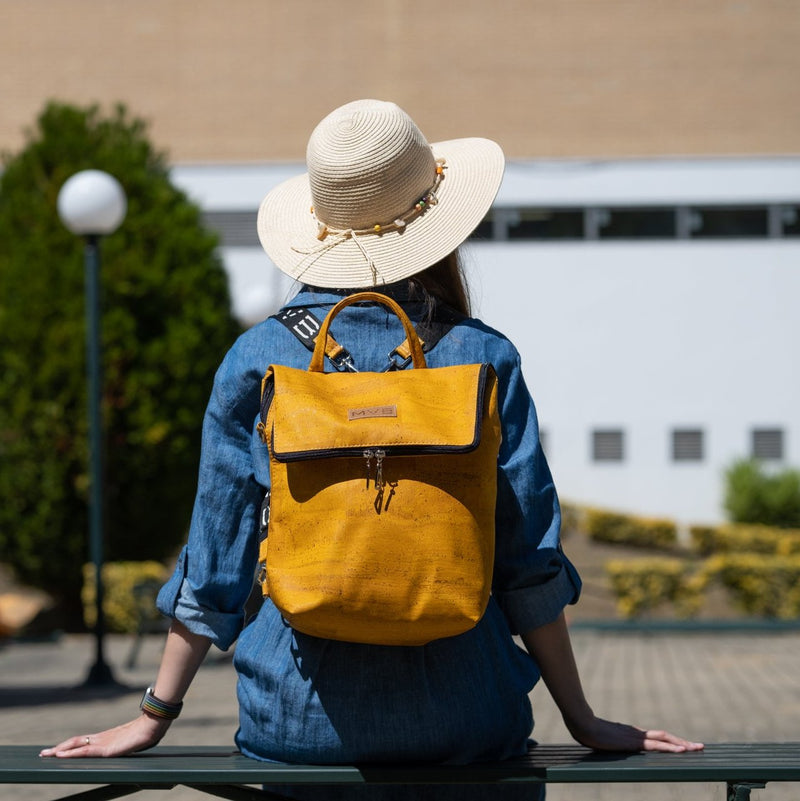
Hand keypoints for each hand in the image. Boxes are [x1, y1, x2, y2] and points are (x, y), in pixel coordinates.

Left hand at [39, 714, 170, 758]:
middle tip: (44, 753)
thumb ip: (125, 743)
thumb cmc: (147, 731)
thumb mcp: (132, 740)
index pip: (83, 741)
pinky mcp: (106, 749)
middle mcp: (102, 739)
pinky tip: (62, 754)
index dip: (69, 745)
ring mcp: (103, 742)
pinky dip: (71, 752)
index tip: (58, 749)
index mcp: (106, 738)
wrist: (154, 725)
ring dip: (61, 750)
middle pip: (76, 742)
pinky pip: (85, 751)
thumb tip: (127, 744)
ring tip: (47, 754)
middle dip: (59, 748)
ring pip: (76, 746)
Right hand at [567, 715, 703, 752]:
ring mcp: (636, 737)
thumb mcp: (603, 738)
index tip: (684, 746)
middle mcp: (637, 733)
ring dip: (683, 744)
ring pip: (665, 739)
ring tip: (697, 748)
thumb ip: (610, 739)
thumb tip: (607, 741)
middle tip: (700, 747)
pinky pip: (656, 745)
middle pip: (665, 736)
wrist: (581, 722)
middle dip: (683, 742)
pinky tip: (681, 751)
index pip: (656, 737)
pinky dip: (670, 747)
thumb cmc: (587, 730)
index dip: (671, 741)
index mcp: (631, 733)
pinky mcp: (634, 742)